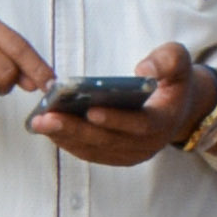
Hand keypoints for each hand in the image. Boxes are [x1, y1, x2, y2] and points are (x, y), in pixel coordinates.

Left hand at [35, 46, 201, 171]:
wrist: (177, 107)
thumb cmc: (172, 80)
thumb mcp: (178, 61)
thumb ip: (168, 60)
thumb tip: (142, 70)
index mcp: (163, 122)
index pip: (139, 125)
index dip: (116, 119)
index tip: (91, 110)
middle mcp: (147, 145)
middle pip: (108, 140)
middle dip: (75, 129)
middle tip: (46, 118)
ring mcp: (130, 154)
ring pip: (94, 149)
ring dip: (65, 137)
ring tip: (39, 121)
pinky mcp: (115, 157)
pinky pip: (89, 152)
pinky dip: (67, 141)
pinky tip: (47, 127)